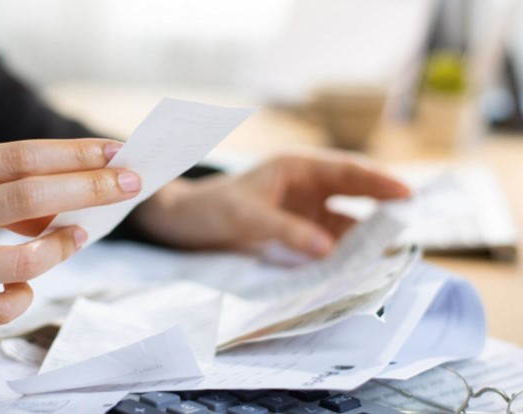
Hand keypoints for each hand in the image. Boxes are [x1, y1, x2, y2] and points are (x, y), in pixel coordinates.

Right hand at [0, 139, 139, 324]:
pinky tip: (26, 285)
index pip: (17, 156)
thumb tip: (60, 202)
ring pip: (21, 261)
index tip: (114, 152)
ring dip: (63, 247)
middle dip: (90, 189)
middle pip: (29, 197)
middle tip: (130, 184)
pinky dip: (25, 295)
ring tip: (80, 235)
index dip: (72, 154)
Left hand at [132, 152, 408, 256]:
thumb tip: (329, 250)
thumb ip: (287, 231)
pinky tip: (356, 267)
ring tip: (388, 255)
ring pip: (344, 221)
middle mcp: (307, 185)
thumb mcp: (247, 217)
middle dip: (382, 207)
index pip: (346, 170)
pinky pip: (328, 240)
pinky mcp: (298, 231)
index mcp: (297, 167)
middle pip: (354, 194)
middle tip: (411, 226)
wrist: (185, 224)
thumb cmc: (211, 208)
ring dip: (364, 237)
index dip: (379, 182)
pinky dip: (343, 252)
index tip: (407, 195)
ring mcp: (304, 209)